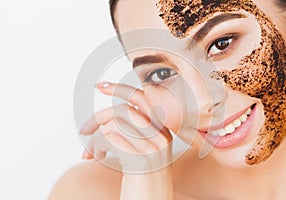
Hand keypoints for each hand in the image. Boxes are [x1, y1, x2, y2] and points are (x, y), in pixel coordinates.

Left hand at [80, 82, 173, 198]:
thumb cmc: (144, 183)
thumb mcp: (143, 154)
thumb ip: (134, 134)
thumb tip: (108, 120)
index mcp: (163, 132)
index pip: (142, 99)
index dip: (120, 89)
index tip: (101, 86)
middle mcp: (161, 136)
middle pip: (123, 109)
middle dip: (98, 117)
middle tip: (84, 130)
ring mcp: (153, 148)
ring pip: (113, 124)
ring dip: (95, 138)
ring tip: (91, 152)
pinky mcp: (140, 160)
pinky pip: (109, 138)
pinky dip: (96, 146)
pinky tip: (97, 157)